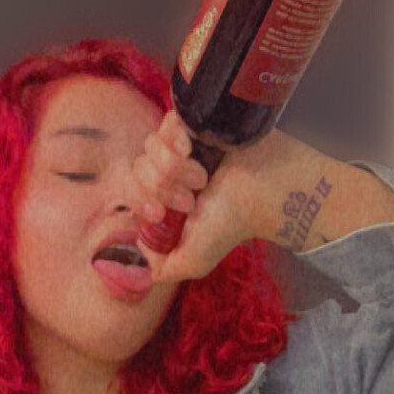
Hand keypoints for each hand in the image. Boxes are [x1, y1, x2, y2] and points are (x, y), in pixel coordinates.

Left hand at [129, 108, 263, 285]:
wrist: (263, 190)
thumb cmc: (231, 223)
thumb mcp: (194, 261)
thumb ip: (161, 270)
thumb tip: (136, 260)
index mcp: (162, 201)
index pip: (130, 193)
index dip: (142, 203)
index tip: (162, 214)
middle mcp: (166, 173)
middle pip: (137, 170)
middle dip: (164, 189)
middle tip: (193, 200)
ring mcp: (177, 146)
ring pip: (149, 146)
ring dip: (175, 167)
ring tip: (202, 178)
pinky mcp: (190, 124)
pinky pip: (164, 123)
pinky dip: (176, 139)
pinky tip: (193, 149)